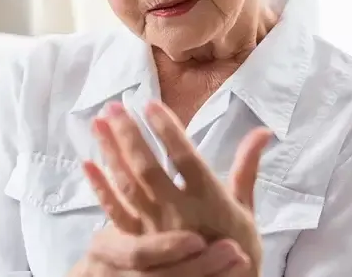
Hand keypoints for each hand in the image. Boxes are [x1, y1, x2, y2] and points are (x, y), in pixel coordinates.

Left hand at [81, 101, 270, 273]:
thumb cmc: (237, 246)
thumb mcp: (246, 206)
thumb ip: (247, 167)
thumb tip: (263, 131)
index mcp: (209, 198)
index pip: (185, 158)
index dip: (168, 131)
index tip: (151, 105)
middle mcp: (179, 211)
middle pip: (149, 169)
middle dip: (130, 136)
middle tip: (114, 106)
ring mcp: (155, 227)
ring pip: (128, 185)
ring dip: (112, 152)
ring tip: (98, 122)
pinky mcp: (140, 241)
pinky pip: (116, 213)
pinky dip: (101, 188)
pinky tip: (88, 164)